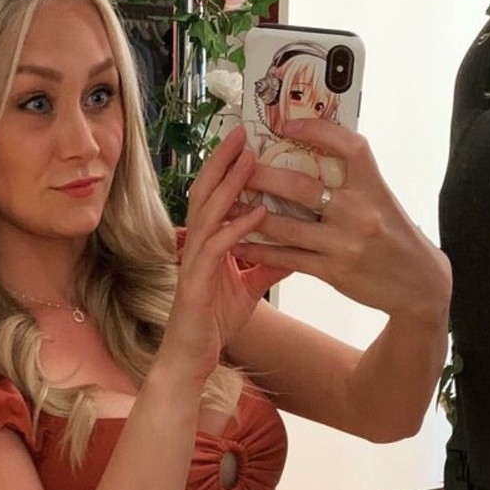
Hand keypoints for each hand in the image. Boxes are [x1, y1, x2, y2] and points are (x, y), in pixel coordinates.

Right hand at [162, 125, 290, 383]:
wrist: (192, 357)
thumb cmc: (214, 322)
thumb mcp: (250, 288)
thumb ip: (269, 265)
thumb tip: (297, 248)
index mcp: (206, 243)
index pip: (215, 196)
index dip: (227, 168)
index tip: (247, 142)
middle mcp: (196, 245)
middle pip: (206, 193)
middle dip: (223, 161)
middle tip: (243, 132)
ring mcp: (193, 262)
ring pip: (208, 213)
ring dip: (229, 185)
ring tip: (249, 160)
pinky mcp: (196, 282)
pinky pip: (216, 248)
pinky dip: (236, 228)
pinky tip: (255, 214)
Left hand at [234, 120, 451, 327]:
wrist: (418, 284)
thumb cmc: (395, 236)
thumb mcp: (381, 200)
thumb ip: (352, 181)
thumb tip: (315, 153)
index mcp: (374, 185)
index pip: (347, 146)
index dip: (316, 129)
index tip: (286, 122)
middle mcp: (359, 211)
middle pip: (302, 187)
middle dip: (264, 176)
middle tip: (239, 168)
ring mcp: (344, 243)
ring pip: (287, 225)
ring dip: (252, 215)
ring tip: (227, 206)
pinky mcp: (333, 271)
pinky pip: (288, 258)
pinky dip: (261, 250)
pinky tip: (240, 244)